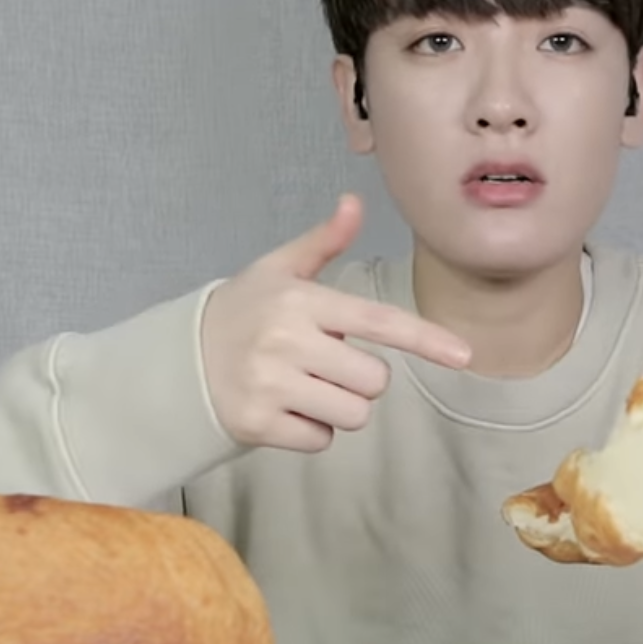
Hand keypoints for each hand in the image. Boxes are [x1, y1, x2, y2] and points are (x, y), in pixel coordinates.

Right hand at [200, 193, 471, 452]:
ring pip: (353, 414)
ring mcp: (271, 383)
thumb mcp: (278, 271)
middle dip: (358, 378)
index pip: (377, 320)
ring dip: (338, 408)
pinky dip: (310, 431)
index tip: (464, 355)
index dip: (425, 339)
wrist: (178, 360)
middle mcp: (288, 340)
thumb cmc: (241, 312)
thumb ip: (323, 243)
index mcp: (302, 301)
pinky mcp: (257, 422)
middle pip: (374, 379)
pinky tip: (282, 409)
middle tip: (321, 365)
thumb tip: (354, 202)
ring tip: (303, 388)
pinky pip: (321, 440)